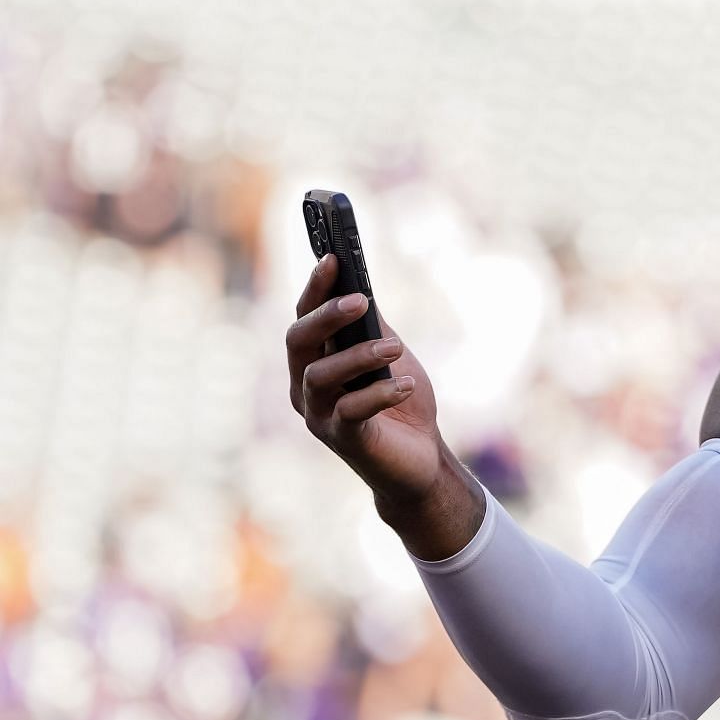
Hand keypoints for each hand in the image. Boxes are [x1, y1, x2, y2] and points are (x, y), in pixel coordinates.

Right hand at [285, 252, 442, 501]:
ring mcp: (319, 415)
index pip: (304, 318)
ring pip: (320, 375)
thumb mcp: (389, 356)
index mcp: (313, 362)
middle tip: (361, 300)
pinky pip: (350, 410)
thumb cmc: (401, 404)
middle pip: (298, 342)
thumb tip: (362, 288)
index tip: (333, 259)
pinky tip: (404, 384)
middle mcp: (305, 388)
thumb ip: (372, 328)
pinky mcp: (342, 439)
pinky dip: (379, 392)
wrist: (421, 460)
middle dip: (326, 316)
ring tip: (396, 348)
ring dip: (359, 355)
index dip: (315, 288)